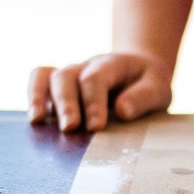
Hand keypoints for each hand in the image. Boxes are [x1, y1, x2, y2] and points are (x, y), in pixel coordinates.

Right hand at [28, 52, 173, 131]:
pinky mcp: (61, 88)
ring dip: (41, 98)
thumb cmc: (148, 84)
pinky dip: (33, 96)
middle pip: (67, 77)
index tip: (96, 127)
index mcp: (112, 65)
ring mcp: (71, 75)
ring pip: (48, 77)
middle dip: (67, 103)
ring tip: (38, 121)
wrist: (141, 72)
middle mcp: (86, 66)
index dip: (93, 102)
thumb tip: (122, 110)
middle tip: (70, 128)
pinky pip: (39, 81)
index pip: (95, 78)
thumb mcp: (159, 89)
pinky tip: (35, 119)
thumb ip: (144, 98)